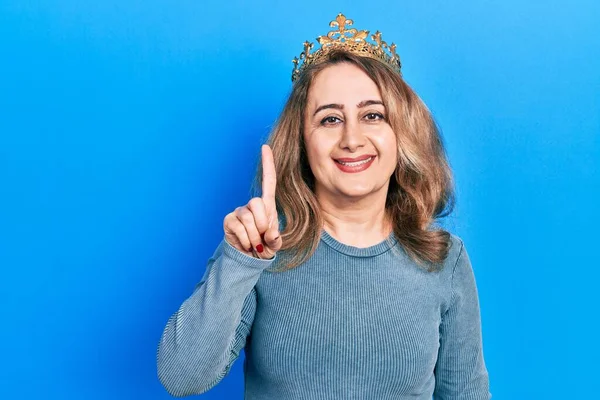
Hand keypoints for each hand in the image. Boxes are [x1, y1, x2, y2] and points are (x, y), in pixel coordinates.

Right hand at [223, 144, 281, 258]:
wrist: (249, 258)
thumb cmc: (264, 246)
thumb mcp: (274, 243)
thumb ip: (275, 239)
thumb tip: (269, 235)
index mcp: (267, 205)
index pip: (268, 181)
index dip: (267, 164)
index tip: (265, 147)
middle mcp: (251, 205)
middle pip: (258, 203)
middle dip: (262, 223)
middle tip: (262, 237)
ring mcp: (239, 212)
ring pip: (248, 219)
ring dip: (255, 236)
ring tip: (255, 243)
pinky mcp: (229, 220)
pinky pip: (239, 228)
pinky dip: (246, 241)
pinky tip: (246, 244)